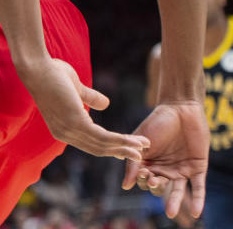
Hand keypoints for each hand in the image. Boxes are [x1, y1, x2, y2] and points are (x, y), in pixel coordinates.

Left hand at [20, 57, 150, 160]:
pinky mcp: (75, 122)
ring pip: (102, 145)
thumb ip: (89, 98)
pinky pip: (102, 137)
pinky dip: (120, 141)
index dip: (109, 147)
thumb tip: (105, 105)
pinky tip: (133, 141)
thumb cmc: (51, 72)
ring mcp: (68, 129)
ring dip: (125, 147)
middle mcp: (64, 133)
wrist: (36, 65)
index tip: (127, 149)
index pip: (89, 144)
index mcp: (62, 128)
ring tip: (142, 148)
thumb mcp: (75, 88)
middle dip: (120, 151)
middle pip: (97, 149)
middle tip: (140, 155)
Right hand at [121, 101, 208, 218]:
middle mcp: (164, 168)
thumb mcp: (140, 143)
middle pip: (158, 187)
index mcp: (148, 163)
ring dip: (174, 202)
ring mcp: (181, 169)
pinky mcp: (197, 168)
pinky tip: (197, 212)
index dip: (142, 179)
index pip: (143, 180)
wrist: (180, 109)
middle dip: (155, 186)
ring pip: (177, 191)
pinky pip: (198, 188)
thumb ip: (133, 164)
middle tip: (153, 178)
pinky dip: (198, 200)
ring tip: (171, 213)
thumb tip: (126, 186)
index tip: (142, 172)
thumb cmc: (156, 122)